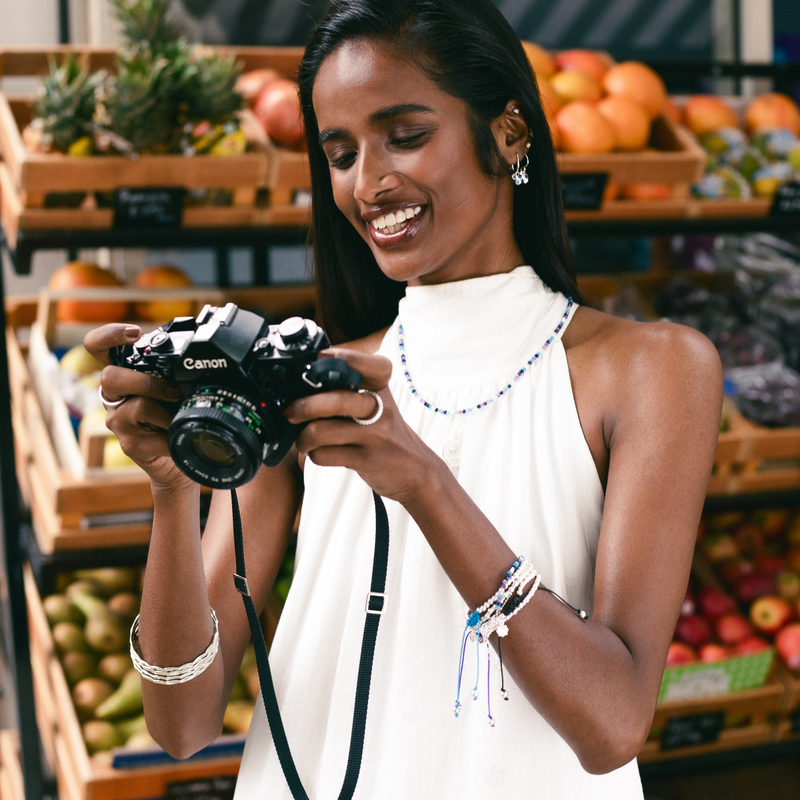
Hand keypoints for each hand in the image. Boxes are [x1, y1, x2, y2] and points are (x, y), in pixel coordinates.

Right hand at [83, 324, 193, 491]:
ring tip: (179, 417)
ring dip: (165, 410)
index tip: (135, 333)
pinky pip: (151, 433)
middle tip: (174, 391)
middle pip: (110, 376)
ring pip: (135, 405)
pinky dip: (171, 434)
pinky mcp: (128, 443)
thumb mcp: (178, 389)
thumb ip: (177, 372)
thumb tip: (206, 355)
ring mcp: (118, 420)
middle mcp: (115, 395)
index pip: (99, 347)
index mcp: (125, 374)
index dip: (108, 335)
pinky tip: (178, 436)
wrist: (180, 458)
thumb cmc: (177, 417)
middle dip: (146, 381)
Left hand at [285, 348, 441, 502]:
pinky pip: (326, 454)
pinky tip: (319, 453)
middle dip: (304, 406)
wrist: (416, 471)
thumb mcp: (377, 403)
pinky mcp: (367, 459)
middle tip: (290, 412)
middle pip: (337, 400)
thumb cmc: (386, 433)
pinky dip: (315, 455)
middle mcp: (381, 407)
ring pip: (323, 430)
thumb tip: (301, 383)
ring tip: (303, 440)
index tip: (319, 359)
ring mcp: (375, 435)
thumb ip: (347, 389)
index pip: (366, 364)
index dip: (341, 357)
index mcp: (381, 387)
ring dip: (303, 437)